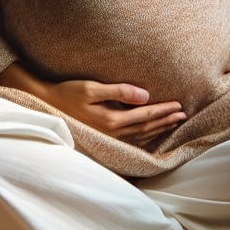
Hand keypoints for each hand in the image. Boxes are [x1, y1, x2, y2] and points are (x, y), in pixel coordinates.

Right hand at [0, 64, 184, 143]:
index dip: (164, 110)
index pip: (145, 115)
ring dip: (158, 129)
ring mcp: (108, 140)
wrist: (46, 107)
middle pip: (146, 128)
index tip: (179, 106)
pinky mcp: (103, 140)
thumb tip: (145, 95)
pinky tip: (150, 134)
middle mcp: (112, 133)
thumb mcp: (92, 88)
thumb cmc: (67, 93)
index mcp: (112, 120)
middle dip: (166, 121)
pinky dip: (144, 137)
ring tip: (172, 123)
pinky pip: (130, 141)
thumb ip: (119, 91)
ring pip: (140, 136)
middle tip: (183, 115)